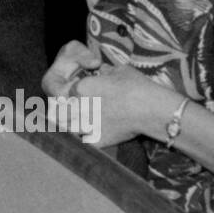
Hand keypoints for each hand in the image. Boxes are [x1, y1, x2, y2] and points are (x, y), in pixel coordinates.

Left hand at [42, 40, 171, 147]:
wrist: (152, 109)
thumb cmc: (137, 86)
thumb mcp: (119, 71)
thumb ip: (104, 72)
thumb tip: (101, 71)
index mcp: (80, 88)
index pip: (67, 91)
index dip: (74, 93)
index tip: (81, 94)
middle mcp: (78, 107)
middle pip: (61, 110)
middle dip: (65, 109)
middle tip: (73, 110)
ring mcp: (85, 125)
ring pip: (66, 127)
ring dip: (69, 125)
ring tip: (77, 123)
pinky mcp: (96, 140)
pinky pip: (82, 141)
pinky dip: (83, 139)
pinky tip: (89, 135)